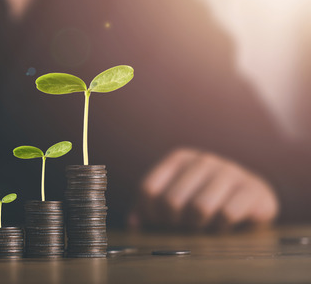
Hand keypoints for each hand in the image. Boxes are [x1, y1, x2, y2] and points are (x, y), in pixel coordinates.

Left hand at [129, 148, 278, 230]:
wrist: (252, 198)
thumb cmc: (204, 200)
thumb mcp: (175, 198)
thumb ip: (149, 208)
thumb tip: (133, 222)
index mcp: (179, 158)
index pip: (148, 189)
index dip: (150, 214)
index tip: (160, 223)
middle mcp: (203, 160)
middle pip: (171, 201)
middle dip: (174, 223)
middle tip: (183, 227)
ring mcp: (230, 171)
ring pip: (200, 207)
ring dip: (198, 226)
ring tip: (202, 226)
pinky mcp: (253, 188)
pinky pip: (227, 214)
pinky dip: (221, 227)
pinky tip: (223, 226)